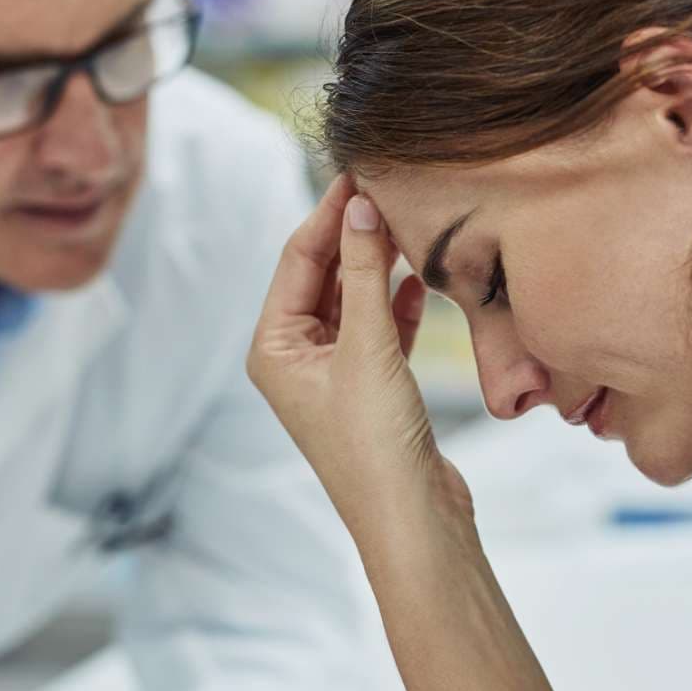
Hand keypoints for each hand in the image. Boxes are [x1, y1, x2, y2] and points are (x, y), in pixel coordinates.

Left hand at [245, 175, 464, 547]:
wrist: (414, 522)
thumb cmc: (375, 446)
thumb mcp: (367, 349)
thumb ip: (365, 274)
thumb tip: (361, 206)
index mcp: (272, 349)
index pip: (297, 260)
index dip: (328, 213)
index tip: (358, 169)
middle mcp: (295, 358)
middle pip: (323, 275)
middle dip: (354, 234)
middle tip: (389, 186)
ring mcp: (334, 374)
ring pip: (354, 299)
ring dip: (379, 264)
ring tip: (409, 221)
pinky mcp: (372, 388)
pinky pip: (378, 327)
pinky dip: (396, 301)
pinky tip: (418, 277)